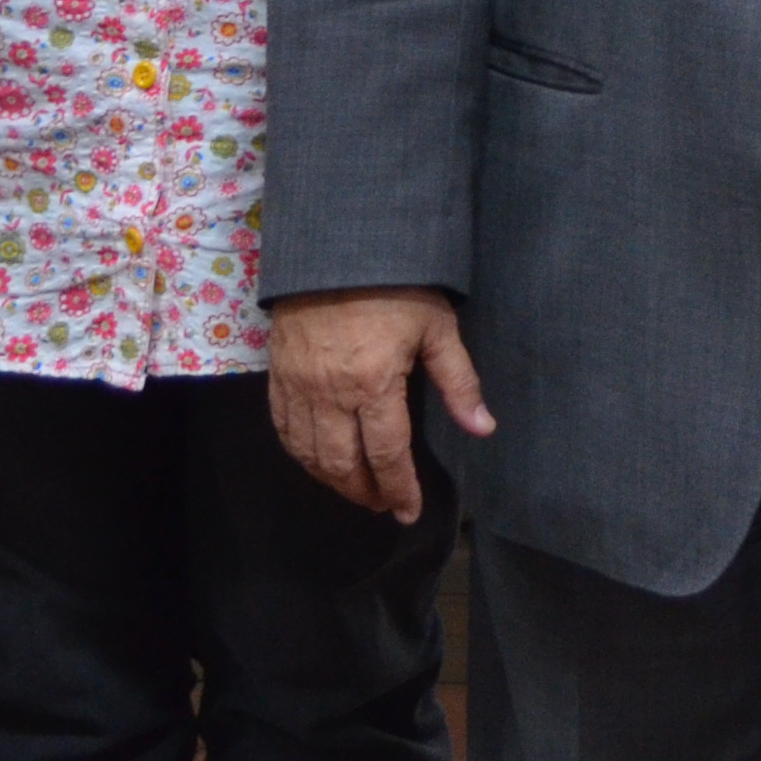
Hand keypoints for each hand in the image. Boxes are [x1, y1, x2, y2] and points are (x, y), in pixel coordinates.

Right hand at [265, 287, 492, 519]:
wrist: (335, 248)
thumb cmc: (395, 286)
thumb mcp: (437, 328)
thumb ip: (458, 382)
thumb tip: (483, 428)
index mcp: (374, 384)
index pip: (387, 455)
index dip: (399, 489)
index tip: (408, 512)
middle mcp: (330, 394)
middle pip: (343, 464)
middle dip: (365, 492)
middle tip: (383, 504)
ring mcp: (299, 387)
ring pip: (310, 454)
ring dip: (333, 480)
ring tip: (356, 489)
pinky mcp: (278, 376)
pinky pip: (284, 430)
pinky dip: (302, 455)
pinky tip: (318, 462)